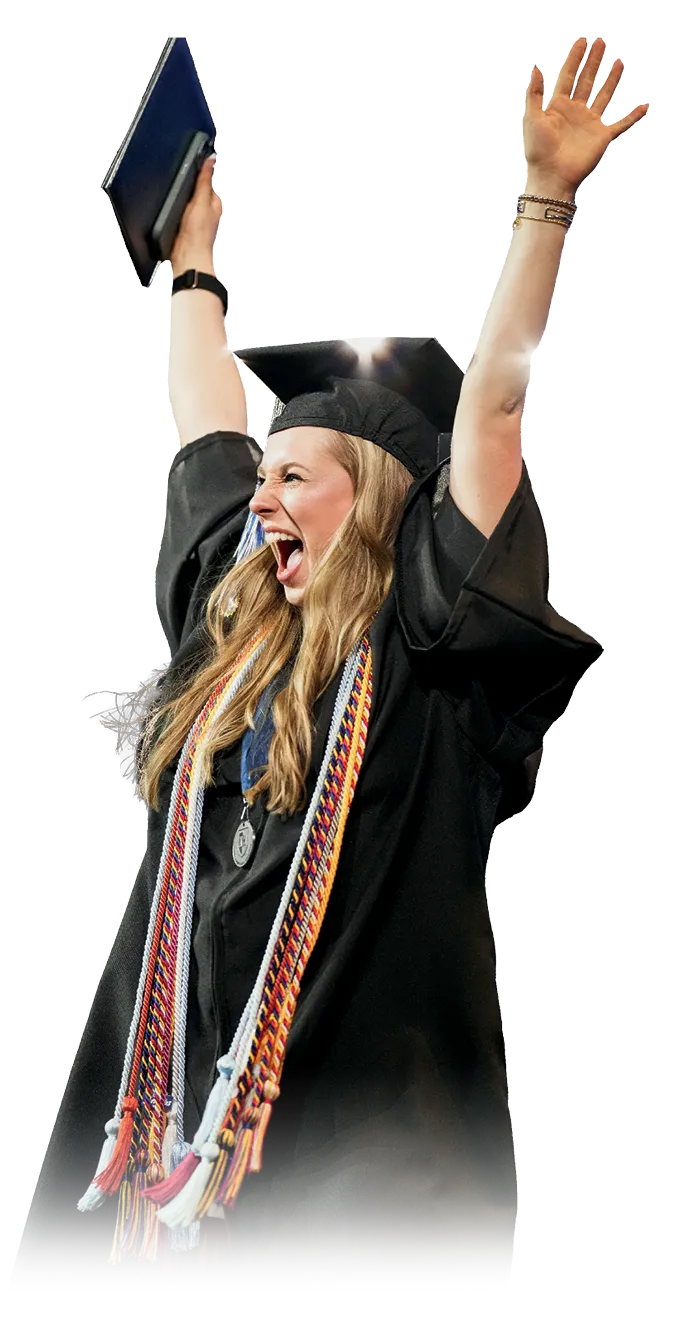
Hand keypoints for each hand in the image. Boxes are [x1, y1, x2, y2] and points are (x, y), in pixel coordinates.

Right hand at [170, 155, 222, 270]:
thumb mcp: (200, 201)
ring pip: (185, 200)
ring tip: (179, 207)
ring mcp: (196, 217)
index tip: (188, 169)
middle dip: (186, 188)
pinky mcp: (185, 224)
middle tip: (182, 194)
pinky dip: (175, 210)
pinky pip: (178, 210)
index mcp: (215, 201)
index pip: (206, 179)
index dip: (196, 173)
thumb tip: (211, 159)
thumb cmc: (198, 234)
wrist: (187, 257)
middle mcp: (207, 209)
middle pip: (194, 188)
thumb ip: (204, 180)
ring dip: (179, 199)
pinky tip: (174, 214)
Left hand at [522, 36, 648, 195]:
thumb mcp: (531, 119)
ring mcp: (589, 123)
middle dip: (593, 62)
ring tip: (618, 62)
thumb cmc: (537, 151)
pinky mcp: (601, 137)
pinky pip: (621, 124)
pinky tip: (643, 107)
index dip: (575, 58)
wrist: (551, 177)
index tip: (582, 42)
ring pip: (603, 96)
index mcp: (558, 106)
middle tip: (600, 43)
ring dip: (611, 80)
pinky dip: (633, 116)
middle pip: (586, 81)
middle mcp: (575, 112)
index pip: (568, 76)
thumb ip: (535, 94)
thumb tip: (537, 68)